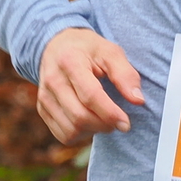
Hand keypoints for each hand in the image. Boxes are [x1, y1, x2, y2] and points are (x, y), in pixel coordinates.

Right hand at [37, 27, 146, 145]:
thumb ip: (126, 75)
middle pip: (79, 116)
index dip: (110, 113)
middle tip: (118, 120)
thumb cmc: (87, 49)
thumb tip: (138, 100)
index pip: (90, 95)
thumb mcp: (110, 52)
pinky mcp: (42, 109)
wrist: (57, 45)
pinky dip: (81, 134)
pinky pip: (63, 135)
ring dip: (93, 130)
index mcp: (70, 62)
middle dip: (104, 125)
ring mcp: (44, 96)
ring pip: (71, 129)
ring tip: (104, 118)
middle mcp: (53, 80)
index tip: (126, 123)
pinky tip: (90, 122)